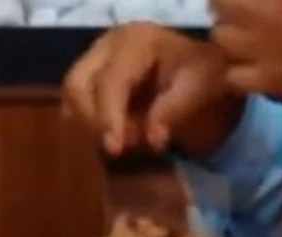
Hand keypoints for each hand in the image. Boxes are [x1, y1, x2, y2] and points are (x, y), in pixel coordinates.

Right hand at [64, 23, 244, 157]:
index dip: (109, 116)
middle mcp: (108, 46)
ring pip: (72, 97)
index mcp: (136, 41)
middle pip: (76, 85)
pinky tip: (119, 138)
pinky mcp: (93, 80)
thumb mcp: (201, 90)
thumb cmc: (207, 78)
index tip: (115, 149)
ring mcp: (96, 62)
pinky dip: (92, 126)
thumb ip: (174, 111)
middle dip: (92, 121)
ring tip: (126, 144)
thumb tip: (152, 139)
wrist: (208, 75)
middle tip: (119, 149)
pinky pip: (78, 107)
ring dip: (90, 126)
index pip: (110, 80)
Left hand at [209, 0, 281, 101]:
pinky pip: (235, 74)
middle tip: (259, 6)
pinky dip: (243, 68)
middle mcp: (257, 7)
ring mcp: (261, 45)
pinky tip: (263, 63)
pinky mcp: (273, 80)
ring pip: (221, 35)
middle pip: (219, 1)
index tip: (274, 1)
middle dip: (234, 1)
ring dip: (233, 30)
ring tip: (256, 32)